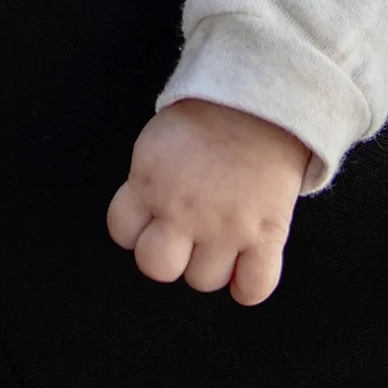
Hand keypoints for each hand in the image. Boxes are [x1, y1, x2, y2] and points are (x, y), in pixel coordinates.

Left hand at [106, 99, 309, 305]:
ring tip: (223, 239)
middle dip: (170, 255)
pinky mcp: (265, 235)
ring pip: (204, 280)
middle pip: (157, 267)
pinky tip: (249, 265)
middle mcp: (182, 212)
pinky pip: (254, 288)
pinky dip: (249, 286)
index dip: (137, 228)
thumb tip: (148, 213)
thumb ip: (149, 182)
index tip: (153, 218)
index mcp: (149, 184)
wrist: (261, 100)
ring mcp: (224, 228)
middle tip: (186, 235)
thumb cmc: (208, 116)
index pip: (122, 232)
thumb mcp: (160, 143)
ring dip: (211, 265)